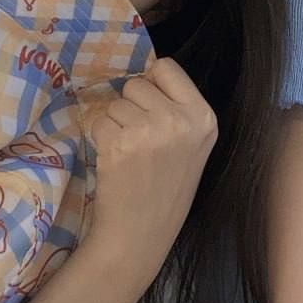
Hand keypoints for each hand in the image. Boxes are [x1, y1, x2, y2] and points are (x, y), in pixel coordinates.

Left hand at [83, 58, 217, 292]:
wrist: (141, 234)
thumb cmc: (166, 191)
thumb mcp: (191, 146)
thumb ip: (177, 110)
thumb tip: (147, 73)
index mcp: (204, 117)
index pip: (166, 67)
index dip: (152, 85)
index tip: (151, 110)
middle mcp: (180, 120)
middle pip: (137, 83)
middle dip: (132, 107)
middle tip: (141, 141)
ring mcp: (150, 130)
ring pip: (115, 103)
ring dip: (115, 124)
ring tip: (129, 154)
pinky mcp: (120, 143)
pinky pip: (99, 121)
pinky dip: (100, 139)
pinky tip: (116, 162)